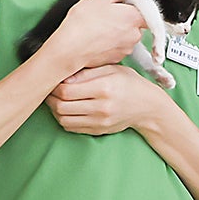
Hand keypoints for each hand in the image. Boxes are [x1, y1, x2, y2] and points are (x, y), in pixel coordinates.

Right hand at [41, 0, 147, 74]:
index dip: (136, 6)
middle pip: (137, 23)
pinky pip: (118, 47)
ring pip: (127, 36)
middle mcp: (135, 35)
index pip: (148, 10)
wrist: (70, 48)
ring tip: (99, 27)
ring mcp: (127, 48)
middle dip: (125, 18)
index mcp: (134, 17)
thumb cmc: (83, 22)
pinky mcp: (118, 58)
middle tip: (107, 14)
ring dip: (118, 31)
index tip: (126, 3)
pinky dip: (111, 42)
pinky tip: (97, 38)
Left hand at [46, 65, 167, 135]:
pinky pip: (72, 127)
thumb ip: (87, 72)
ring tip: (57, 100)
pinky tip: (67, 110)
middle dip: (51, 98)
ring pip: (63, 119)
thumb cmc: (130, 84)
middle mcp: (102, 107)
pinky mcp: (98, 130)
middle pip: (61, 106)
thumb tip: (63, 76)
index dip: (54, 86)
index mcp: (104, 88)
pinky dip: (64, 119)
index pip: (66, 90)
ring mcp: (100, 121)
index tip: (53, 80)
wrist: (148, 106)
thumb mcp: (112, 69)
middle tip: (50, 91)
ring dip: (55, 110)